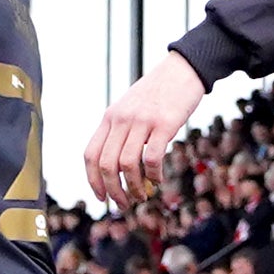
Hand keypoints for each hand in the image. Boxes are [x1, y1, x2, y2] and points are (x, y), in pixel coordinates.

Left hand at [86, 52, 206, 187]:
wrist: (182, 69)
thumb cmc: (158, 93)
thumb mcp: (130, 108)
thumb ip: (122, 131)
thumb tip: (119, 167)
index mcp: (110, 117)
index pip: (91, 154)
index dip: (92, 180)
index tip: (101, 197)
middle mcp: (121, 119)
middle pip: (106, 164)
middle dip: (113, 191)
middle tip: (124, 204)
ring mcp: (142, 121)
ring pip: (127, 164)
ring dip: (133, 187)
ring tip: (142, 196)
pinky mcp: (164, 123)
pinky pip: (152, 158)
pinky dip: (153, 175)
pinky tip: (158, 180)